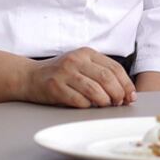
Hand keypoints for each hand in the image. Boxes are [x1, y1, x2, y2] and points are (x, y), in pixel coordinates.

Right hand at [22, 47, 136, 107]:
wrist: (29, 76)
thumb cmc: (60, 73)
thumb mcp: (81, 64)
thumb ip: (100, 72)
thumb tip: (125, 91)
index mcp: (87, 53)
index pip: (114, 67)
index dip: (126, 83)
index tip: (131, 96)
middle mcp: (76, 60)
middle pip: (107, 78)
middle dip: (118, 93)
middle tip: (120, 103)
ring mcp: (65, 73)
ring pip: (95, 90)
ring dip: (105, 101)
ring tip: (106, 105)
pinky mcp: (55, 87)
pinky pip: (79, 100)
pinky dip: (88, 106)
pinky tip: (89, 106)